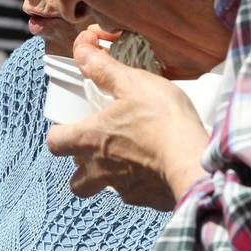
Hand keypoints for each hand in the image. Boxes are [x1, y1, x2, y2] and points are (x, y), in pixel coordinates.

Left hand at [47, 27, 208, 209]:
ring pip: (105, 189)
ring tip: (131, 158)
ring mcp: (124, 189)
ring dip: (111, 177)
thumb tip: (83, 49)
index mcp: (90, 140)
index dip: (59, 133)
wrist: (194, 161)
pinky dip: (142, 183)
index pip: (55, 143)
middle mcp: (100, 170)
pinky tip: (157, 167)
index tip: (71, 124)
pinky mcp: (147, 200)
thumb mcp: (133, 83)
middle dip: (82, 167)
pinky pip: (137, 194)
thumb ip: (104, 68)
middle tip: (100, 148)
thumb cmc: (161, 120)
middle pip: (75, 180)